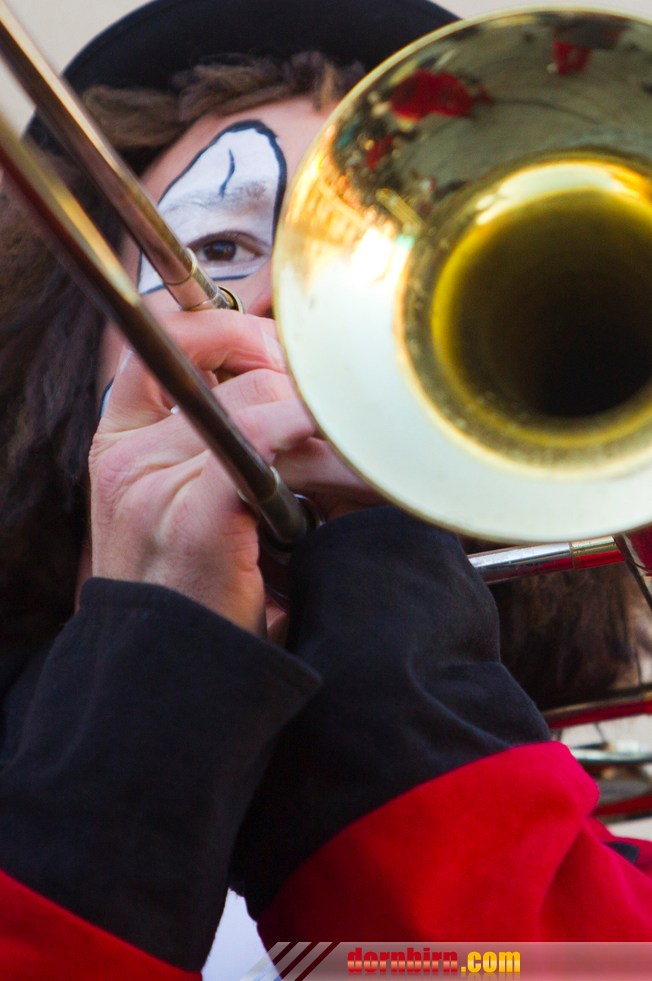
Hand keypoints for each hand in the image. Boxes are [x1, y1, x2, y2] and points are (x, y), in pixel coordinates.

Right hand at [89, 309, 376, 636]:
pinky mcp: (189, 514)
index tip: (283, 354)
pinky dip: (306, 434)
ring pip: (259, 405)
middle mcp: (129, 454)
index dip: (235, 331)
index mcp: (121, 443)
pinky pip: (256, 438)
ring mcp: (151, 481)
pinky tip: (342, 456)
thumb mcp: (188, 507)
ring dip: (326, 429)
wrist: (165, 677)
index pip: (169, 342)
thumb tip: (302, 404)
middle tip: (349, 423)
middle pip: (237, 377)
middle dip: (306, 391)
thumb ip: (223, 449)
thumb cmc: (190, 596)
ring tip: (364, 463)